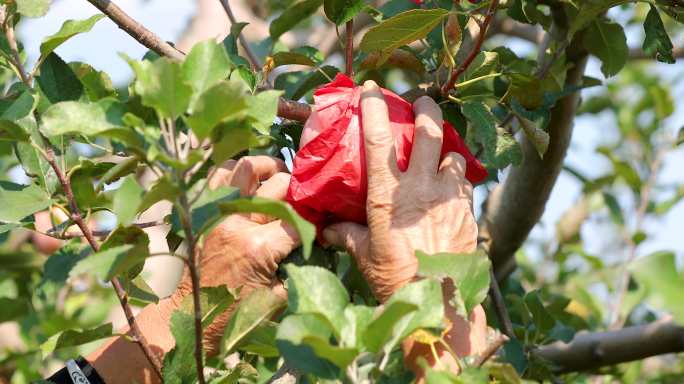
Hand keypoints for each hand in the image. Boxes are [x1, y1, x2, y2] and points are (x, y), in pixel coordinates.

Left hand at [89, 156, 298, 382]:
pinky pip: (219, 174)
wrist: (194, 315)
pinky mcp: (203, 210)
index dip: (315, 221)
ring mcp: (217, 212)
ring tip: (279, 177)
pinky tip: (250, 182)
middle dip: (298, 191)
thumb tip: (319, 244)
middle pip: (279, 185)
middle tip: (303, 201)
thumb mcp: (279, 297)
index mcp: (259, 247)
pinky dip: (237, 171)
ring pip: (248, 167)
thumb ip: (301, 269)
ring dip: (269, 168)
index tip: (320, 226)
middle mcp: (237, 222)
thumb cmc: (238, 313)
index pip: (299, 219)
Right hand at [321, 81, 486, 372]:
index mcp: (389, 194)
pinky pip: (466, 185)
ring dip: (446, 151)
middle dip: (427, 110)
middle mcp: (423, 187)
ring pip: (454, 156)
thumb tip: (327, 229)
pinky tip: (450, 190)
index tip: (373, 89)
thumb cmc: (396, 279)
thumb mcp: (365, 255)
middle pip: (431, 131)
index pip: (379, 138)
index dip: (375, 107)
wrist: (440, 304)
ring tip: (440, 156)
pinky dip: (458, 181)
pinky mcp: (469, 212)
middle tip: (422, 103)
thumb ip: (346, 235)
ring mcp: (450, 198)